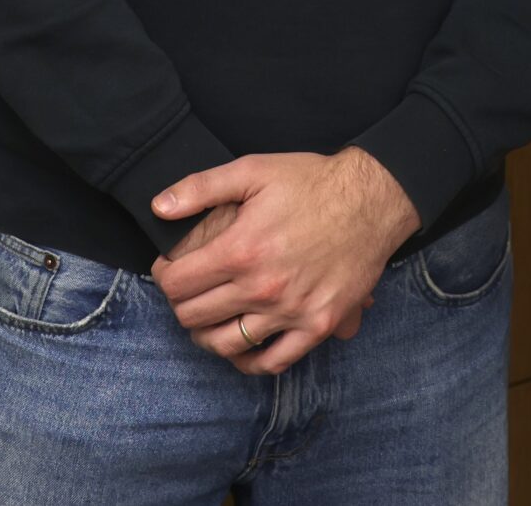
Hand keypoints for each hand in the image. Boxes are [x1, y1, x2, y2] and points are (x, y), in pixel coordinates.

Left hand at [149, 150, 418, 374]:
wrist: (371, 200)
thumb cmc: (311, 182)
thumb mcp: (252, 170)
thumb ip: (200, 188)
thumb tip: (158, 207)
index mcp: (240, 250)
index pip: (177, 284)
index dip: (163, 277)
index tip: (168, 269)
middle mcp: (262, 288)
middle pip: (194, 317)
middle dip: (180, 304)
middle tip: (187, 290)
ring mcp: (291, 312)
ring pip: (225, 344)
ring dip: (206, 334)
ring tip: (207, 318)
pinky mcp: (317, 325)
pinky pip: (273, 361)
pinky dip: (248, 361)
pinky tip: (240, 347)